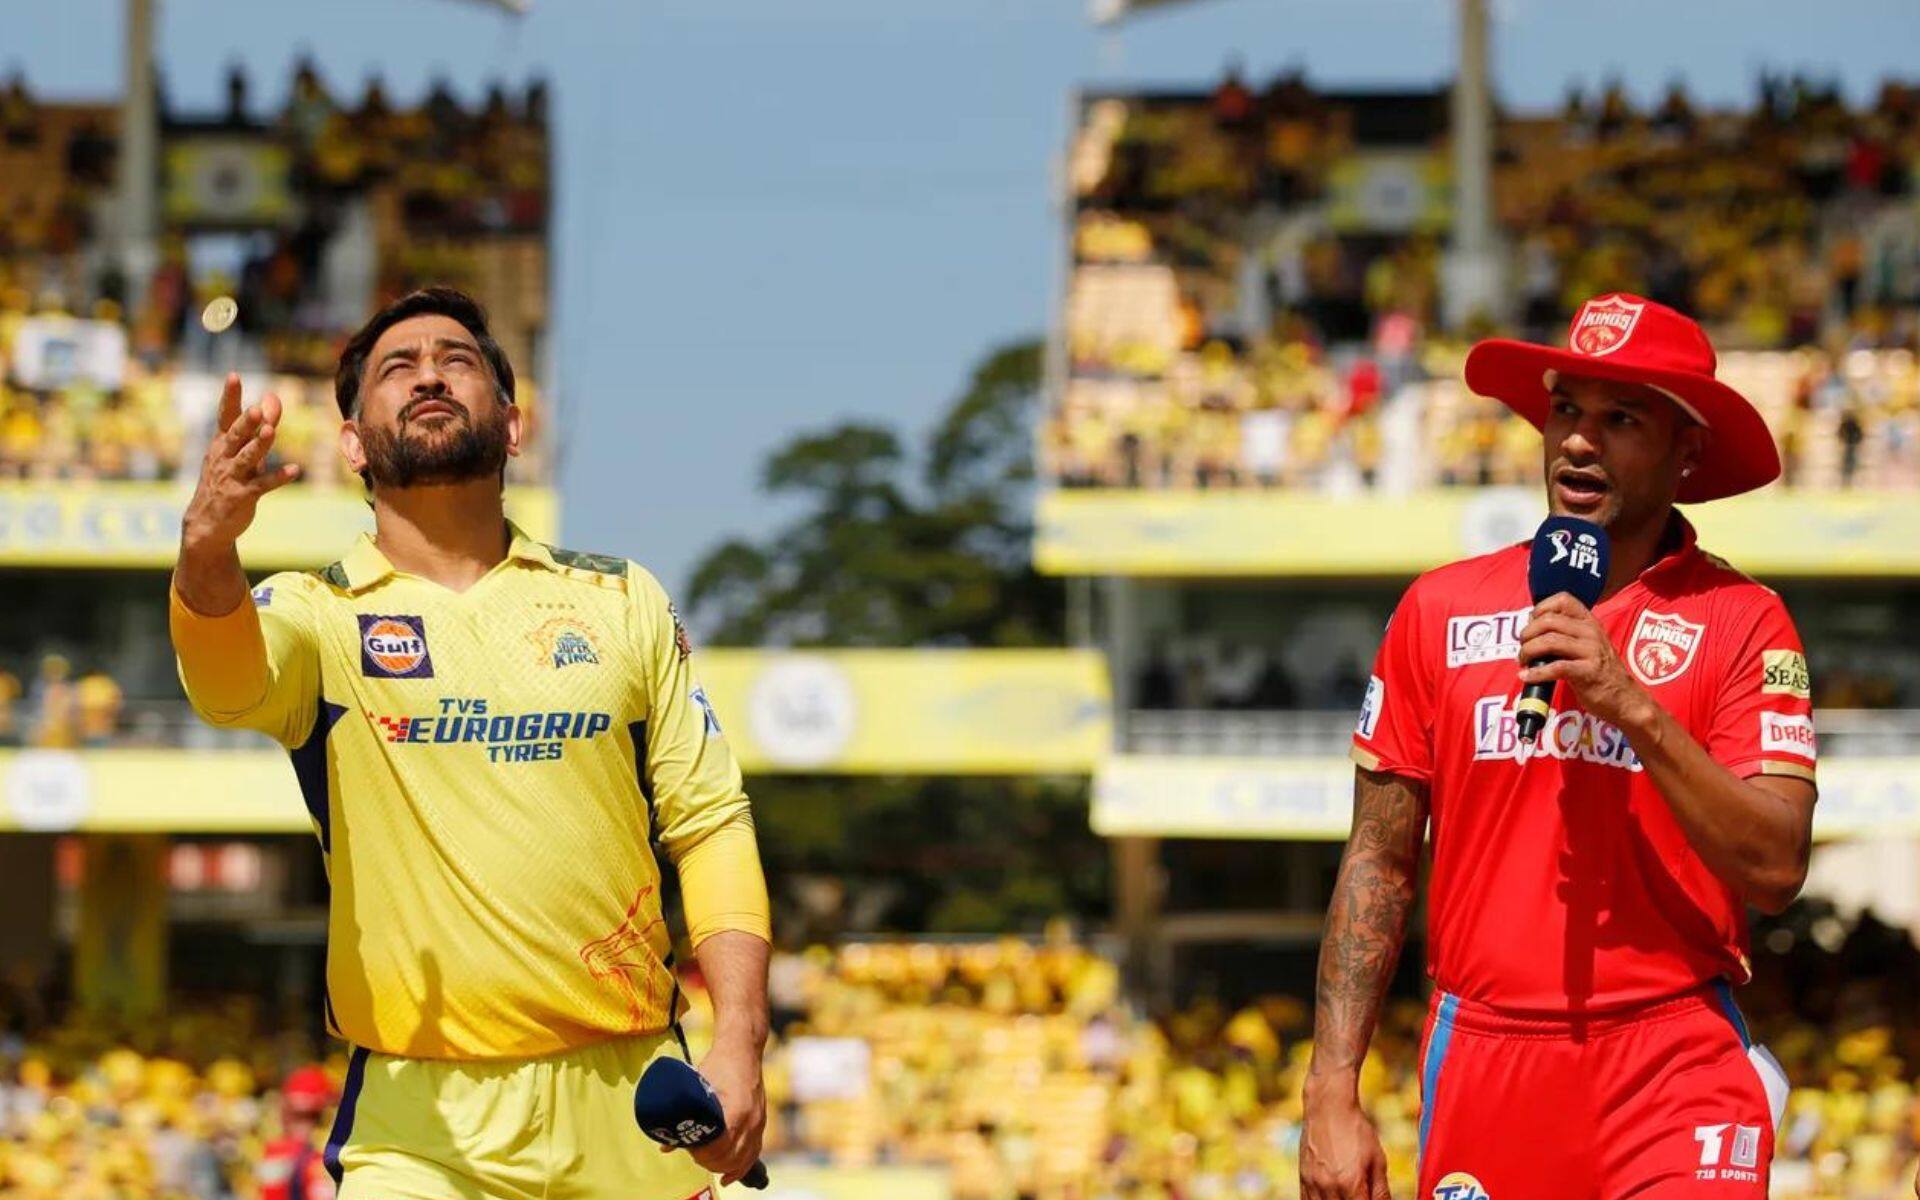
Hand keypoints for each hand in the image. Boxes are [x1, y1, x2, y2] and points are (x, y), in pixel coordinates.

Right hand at [181, 373, 301, 550]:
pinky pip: (262, 485)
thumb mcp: (242, 451)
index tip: (234, 376)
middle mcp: (225, 457)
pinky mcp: (243, 496)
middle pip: (236, 435)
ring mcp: (233, 477)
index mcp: (222, 444)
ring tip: (271, 432)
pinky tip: (294, 470)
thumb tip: (273, 397)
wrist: (207, 523)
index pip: (225, 416)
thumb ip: (261, 425)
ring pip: (248, 458)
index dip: (229, 397)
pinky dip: (278, 477)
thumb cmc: (227, 479)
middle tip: (257, 408)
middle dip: (246, 422)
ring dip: (260, 445)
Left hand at [676, 1039, 764, 1185]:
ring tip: (705, 1160)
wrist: (743, 1048)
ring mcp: (758, 1123)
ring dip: (722, 1165)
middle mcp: (751, 1121)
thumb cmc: (719, 1064)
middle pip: (729, 1159)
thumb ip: (683, 1114)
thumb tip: (667, 1142)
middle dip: (709, 1161)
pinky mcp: (760, 1123)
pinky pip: (753, 1153)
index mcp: (736, 1112)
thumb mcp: (697, 1085)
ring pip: (741, 1160)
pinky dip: (740, 1167)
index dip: (701, 1154)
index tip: (689, 1147)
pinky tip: (728, 1177)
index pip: (719, 1149)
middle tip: (693, 1152)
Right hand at [1301, 1094, 1391, 1198]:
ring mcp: (1313, 1185)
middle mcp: (1329, 1187)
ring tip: (1347, 1195)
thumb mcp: (1378, 1161)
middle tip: (1361, 1195)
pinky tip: (1333, 1197)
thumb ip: (1381, 1192)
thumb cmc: (1356, 1130)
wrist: (1328, 1106)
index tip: (1370, 1199)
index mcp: (1351, 1184)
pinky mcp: (1303, 1180)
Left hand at [1517, 593, 1652, 730]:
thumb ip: (1564, 633)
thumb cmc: (1598, 672)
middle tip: (1523, 648)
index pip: (1563, 600)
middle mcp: (1591, 632)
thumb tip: (1531, 624)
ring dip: (1528, 651)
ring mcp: (1591, 652)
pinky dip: (1536, 673)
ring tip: (1524, 662)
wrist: (1624, 698)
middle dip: (1527, 634)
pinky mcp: (1588, 673)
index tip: (1531, 624)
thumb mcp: (1585, 645)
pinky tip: (1527, 676)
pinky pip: (1556, 667)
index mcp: (1589, 622)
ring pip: (1549, 641)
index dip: (1541, 609)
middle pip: (1549, 621)